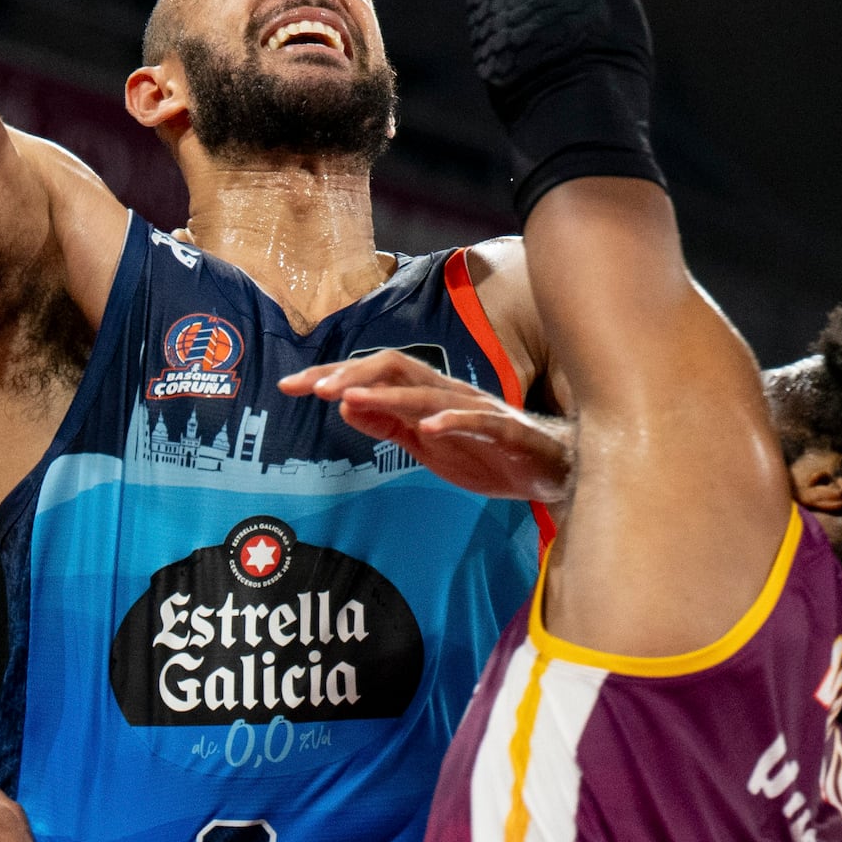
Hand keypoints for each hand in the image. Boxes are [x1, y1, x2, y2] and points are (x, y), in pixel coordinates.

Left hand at [281, 351, 572, 509]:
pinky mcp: (506, 432)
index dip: (332, 378)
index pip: (373, 376)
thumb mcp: (426, 446)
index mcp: (427, 397)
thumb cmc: (489, 454)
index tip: (290, 386)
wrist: (551, 471)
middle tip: (311, 387)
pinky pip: (479, 421)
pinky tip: (428, 427)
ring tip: (350, 398)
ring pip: (428, 394)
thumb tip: (344, 409)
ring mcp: (479, 410)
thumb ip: (389, 427)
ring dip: (388, 397)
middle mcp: (449, 394)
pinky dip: (452, 421)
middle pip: (394, 371)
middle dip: (351, 375)